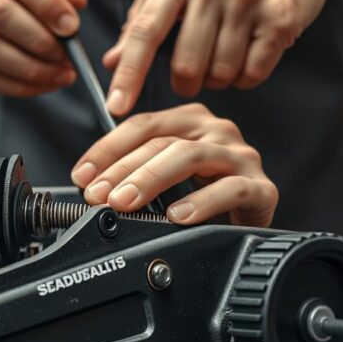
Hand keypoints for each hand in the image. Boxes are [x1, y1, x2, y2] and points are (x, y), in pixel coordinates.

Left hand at [69, 103, 277, 226]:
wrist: (252, 220)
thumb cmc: (205, 196)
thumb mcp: (166, 177)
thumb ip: (134, 172)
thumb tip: (91, 185)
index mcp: (189, 121)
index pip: (141, 126)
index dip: (106, 150)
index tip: (81, 175)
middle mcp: (215, 131)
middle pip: (161, 142)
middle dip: (122, 170)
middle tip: (98, 195)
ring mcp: (240, 157)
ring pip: (190, 156)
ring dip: (150, 180)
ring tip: (125, 202)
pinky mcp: (261, 187)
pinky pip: (232, 190)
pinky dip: (202, 203)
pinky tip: (179, 216)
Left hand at [102, 0, 341, 115]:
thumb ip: (141, 19)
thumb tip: (112, 62)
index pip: (144, 33)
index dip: (128, 75)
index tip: (115, 108)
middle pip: (186, 65)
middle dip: (184, 82)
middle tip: (191, 74)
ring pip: (221, 73)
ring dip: (218, 79)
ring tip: (223, 55)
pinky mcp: (281, 17)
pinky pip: (253, 73)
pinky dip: (245, 77)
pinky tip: (248, 55)